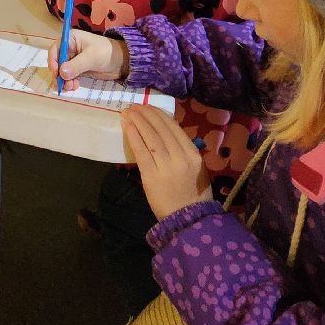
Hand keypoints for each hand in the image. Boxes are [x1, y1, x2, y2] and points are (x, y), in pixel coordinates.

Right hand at [48, 29, 127, 91]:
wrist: (122, 62)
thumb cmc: (107, 52)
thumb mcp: (92, 57)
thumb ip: (76, 65)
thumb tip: (62, 73)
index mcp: (71, 39)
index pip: (56, 48)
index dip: (53, 60)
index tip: (55, 72)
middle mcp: (70, 49)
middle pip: (57, 61)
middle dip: (58, 73)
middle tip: (61, 84)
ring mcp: (73, 60)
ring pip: (62, 71)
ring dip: (64, 80)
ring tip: (70, 87)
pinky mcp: (78, 70)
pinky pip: (69, 77)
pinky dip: (69, 82)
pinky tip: (74, 86)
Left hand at [121, 105, 211, 220]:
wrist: (187, 219)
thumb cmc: (193, 195)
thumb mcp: (198, 170)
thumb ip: (186, 152)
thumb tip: (169, 134)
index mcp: (193, 154)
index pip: (175, 129)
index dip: (160, 116)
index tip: (149, 108)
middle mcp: (181, 157)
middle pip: (161, 130)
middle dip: (147, 115)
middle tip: (135, 106)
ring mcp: (166, 166)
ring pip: (150, 137)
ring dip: (138, 121)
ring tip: (128, 112)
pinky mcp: (151, 175)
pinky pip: (141, 151)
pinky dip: (134, 136)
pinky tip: (127, 126)